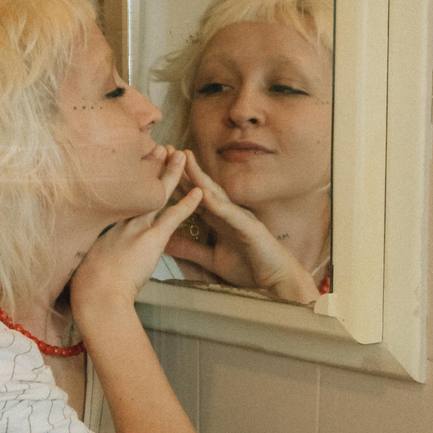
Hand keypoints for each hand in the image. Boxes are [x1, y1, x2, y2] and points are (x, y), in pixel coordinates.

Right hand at [69, 146, 204, 320]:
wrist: (95, 295)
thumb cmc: (88, 288)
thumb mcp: (85, 265)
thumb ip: (94, 256)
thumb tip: (93, 261)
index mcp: (104, 226)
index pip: (120, 198)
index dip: (129, 180)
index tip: (133, 166)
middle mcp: (119, 220)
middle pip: (136, 187)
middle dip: (148, 165)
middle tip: (156, 146)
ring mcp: (136, 227)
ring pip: (156, 194)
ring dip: (170, 173)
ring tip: (181, 155)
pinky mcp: (152, 239)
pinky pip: (174, 216)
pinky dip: (188, 203)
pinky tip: (199, 191)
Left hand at [161, 153, 321, 303]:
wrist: (276, 282)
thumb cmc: (249, 268)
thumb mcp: (211, 259)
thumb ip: (190, 249)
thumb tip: (166, 242)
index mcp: (218, 219)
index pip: (192, 196)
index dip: (175, 181)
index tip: (156, 167)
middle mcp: (228, 213)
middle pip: (201, 187)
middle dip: (183, 169)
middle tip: (165, 149)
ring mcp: (239, 217)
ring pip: (216, 193)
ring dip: (199, 176)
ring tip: (185, 158)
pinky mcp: (250, 228)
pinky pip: (232, 214)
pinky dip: (218, 204)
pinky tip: (205, 194)